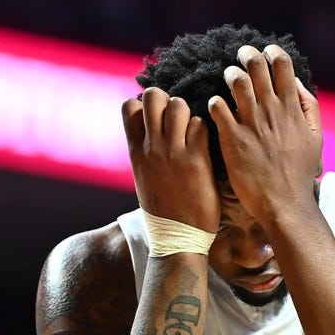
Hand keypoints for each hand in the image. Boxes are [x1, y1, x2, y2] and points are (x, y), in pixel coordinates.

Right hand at [121, 87, 219, 232]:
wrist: (177, 238)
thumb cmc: (163, 210)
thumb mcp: (144, 177)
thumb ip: (146, 152)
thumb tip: (150, 133)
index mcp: (135, 151)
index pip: (129, 106)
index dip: (145, 104)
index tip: (156, 117)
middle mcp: (151, 147)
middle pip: (153, 96)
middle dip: (167, 99)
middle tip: (177, 118)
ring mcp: (173, 152)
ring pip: (179, 105)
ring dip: (188, 113)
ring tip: (192, 132)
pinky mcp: (196, 160)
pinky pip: (201, 125)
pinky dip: (204, 130)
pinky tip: (205, 147)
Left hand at [208, 45, 322, 221]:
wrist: (285, 204)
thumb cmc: (300, 174)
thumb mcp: (316, 138)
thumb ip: (309, 109)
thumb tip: (296, 84)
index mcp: (291, 109)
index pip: (282, 64)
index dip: (272, 52)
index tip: (265, 53)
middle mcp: (271, 111)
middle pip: (257, 65)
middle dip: (247, 55)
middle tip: (241, 58)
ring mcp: (251, 124)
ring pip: (236, 81)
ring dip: (230, 75)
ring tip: (228, 80)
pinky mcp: (232, 140)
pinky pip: (217, 107)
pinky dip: (215, 103)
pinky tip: (216, 108)